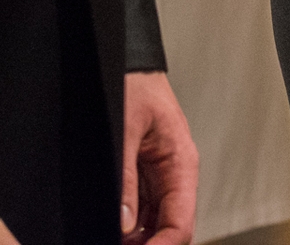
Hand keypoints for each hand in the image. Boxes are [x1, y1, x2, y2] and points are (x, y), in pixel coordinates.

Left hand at [121, 70, 198, 243]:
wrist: (128, 61)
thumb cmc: (135, 83)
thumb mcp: (126, 129)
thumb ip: (124, 176)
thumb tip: (124, 221)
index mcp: (181, 163)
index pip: (181, 223)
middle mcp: (173, 174)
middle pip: (169, 228)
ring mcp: (156, 176)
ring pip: (153, 223)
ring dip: (135, 238)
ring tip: (109, 237)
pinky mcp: (141, 174)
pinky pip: (138, 209)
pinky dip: (125, 224)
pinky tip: (111, 226)